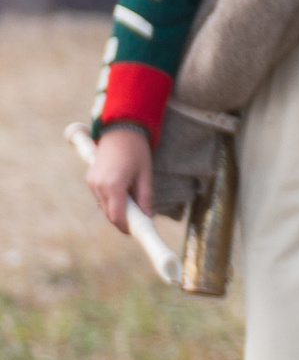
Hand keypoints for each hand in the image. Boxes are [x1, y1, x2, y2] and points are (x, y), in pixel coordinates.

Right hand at [85, 121, 152, 237]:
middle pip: (109, 214)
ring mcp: (92, 182)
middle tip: (138, 218)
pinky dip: (110, 200)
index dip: (126, 227)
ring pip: (104, 206)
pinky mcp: (90, 179)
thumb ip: (145, 197)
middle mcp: (99, 185)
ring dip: (116, 209)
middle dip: (123, 219)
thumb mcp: (145, 174)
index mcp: (114, 184)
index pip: (116, 216)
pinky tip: (122, 191)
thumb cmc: (136, 150)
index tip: (136, 231)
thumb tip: (147, 217)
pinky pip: (100, 197)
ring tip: (132, 200)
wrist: (120, 129)